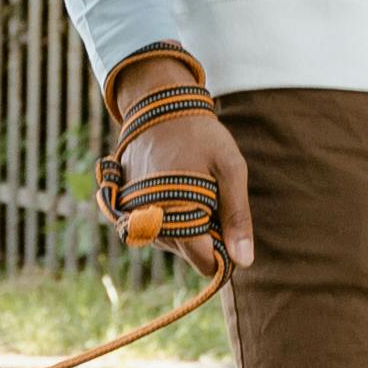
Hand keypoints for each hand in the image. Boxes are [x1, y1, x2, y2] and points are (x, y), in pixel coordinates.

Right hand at [103, 47, 253, 273]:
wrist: (159, 106)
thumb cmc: (200, 136)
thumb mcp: (230, 169)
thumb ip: (237, 216)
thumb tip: (244, 261)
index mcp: (178, 213)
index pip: (202, 260)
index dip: (222, 254)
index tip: (230, 233)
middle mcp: (149, 219)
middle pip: (185, 252)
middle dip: (203, 237)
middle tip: (212, 201)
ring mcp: (132, 213)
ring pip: (167, 241)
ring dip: (184, 227)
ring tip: (194, 191)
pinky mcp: (124, 205)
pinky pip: (150, 227)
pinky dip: (167, 217)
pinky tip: (176, 192)